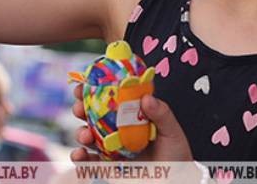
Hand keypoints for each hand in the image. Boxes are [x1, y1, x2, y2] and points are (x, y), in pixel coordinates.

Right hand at [70, 84, 192, 162]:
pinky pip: (88, 162)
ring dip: (80, 132)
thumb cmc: (177, 155)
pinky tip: (79, 154)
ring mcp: (111, 148)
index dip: (98, 89)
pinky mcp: (107, 166)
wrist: (174, 180)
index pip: (114, 98)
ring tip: (85, 135)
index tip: (88, 82)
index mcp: (133, 116)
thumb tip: (147, 97)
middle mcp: (119, 130)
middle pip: (94, 115)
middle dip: (82, 108)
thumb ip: (161, 114)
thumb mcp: (172, 132)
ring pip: (88, 136)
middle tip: (79, 106)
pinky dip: (79, 157)